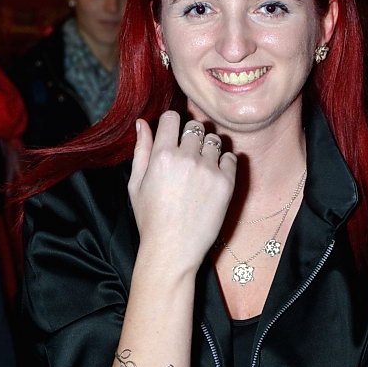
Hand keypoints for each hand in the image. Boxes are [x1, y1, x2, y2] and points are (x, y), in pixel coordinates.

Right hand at [129, 111, 236, 273]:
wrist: (173, 249)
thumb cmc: (151, 219)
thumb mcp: (136, 183)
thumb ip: (141, 150)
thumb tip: (142, 123)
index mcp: (162, 155)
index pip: (173, 117)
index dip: (173, 123)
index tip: (174, 134)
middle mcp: (187, 158)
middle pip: (196, 127)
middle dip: (191, 137)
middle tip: (188, 155)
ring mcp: (208, 170)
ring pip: (214, 140)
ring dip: (208, 148)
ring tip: (201, 167)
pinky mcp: (226, 183)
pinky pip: (231, 157)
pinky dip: (224, 162)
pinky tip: (213, 176)